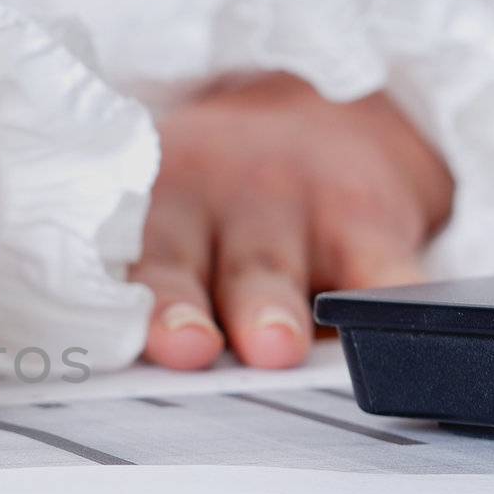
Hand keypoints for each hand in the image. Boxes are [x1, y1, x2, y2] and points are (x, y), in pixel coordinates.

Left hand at [128, 73, 452, 368]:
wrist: (323, 117)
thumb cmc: (221, 203)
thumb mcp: (165, 224)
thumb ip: (142, 291)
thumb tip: (123, 376)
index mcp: (145, 212)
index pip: (116, 262)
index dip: (112, 301)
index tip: (108, 339)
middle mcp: (209, 202)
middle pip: (184, 260)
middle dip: (180, 307)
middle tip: (185, 347)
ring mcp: (291, 207)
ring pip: (272, 268)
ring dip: (270, 310)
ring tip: (272, 347)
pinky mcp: (367, 221)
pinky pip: (378, 268)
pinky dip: (384, 300)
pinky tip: (385, 326)